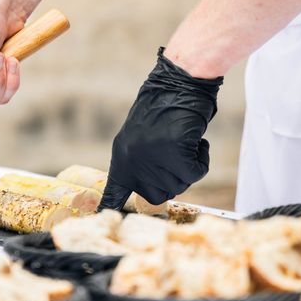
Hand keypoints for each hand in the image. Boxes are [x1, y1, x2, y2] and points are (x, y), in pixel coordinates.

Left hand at [99, 48, 222, 210]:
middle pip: (157, 195)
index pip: (113, 192)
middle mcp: (133, 161)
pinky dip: (202, 158)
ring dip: (189, 166)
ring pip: (180, 185)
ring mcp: (153, 159)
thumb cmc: (166, 106)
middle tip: (178, 156)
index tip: (98, 219)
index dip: (108, 208)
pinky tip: (197, 141)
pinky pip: (195, 172)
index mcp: (122, 157)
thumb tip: (153, 190)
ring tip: (185, 141)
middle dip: (173, 180)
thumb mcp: (143, 137)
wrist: (180, 82)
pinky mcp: (174, 154)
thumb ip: (143, 162)